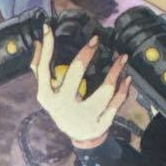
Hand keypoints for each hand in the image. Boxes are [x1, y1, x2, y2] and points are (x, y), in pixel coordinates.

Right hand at [31, 25, 132, 147]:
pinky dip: (123, 90)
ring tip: (122, 57)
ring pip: (103, 91)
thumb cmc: (63, 107)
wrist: (79, 137)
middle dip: (85, 54)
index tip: (50, 28)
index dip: (46, 47)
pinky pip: (115, 104)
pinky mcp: (100, 124)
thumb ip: (41, 70)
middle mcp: (63, 106)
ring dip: (115, 71)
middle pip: (74, 74)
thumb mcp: (48, 92)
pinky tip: (127, 78)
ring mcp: (82, 117)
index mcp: (47, 96)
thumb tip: (38, 43)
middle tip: (96, 39)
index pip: (43, 68)